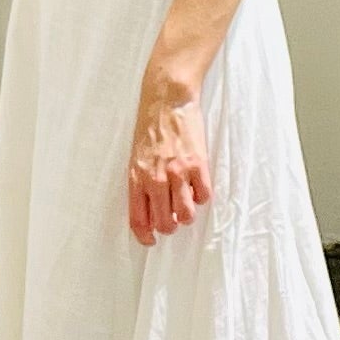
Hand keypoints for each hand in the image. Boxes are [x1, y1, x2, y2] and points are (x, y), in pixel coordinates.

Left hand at [127, 72, 211, 244]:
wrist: (167, 100)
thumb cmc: (150, 127)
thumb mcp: (136, 156)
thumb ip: (142, 183)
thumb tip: (150, 209)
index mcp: (137, 178)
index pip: (138, 220)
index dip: (145, 236)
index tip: (151, 240)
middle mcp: (156, 179)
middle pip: (165, 224)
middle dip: (170, 226)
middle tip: (174, 216)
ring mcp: (177, 172)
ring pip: (186, 215)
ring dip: (188, 214)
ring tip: (187, 201)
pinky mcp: (197, 164)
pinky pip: (204, 196)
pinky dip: (202, 195)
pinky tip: (197, 183)